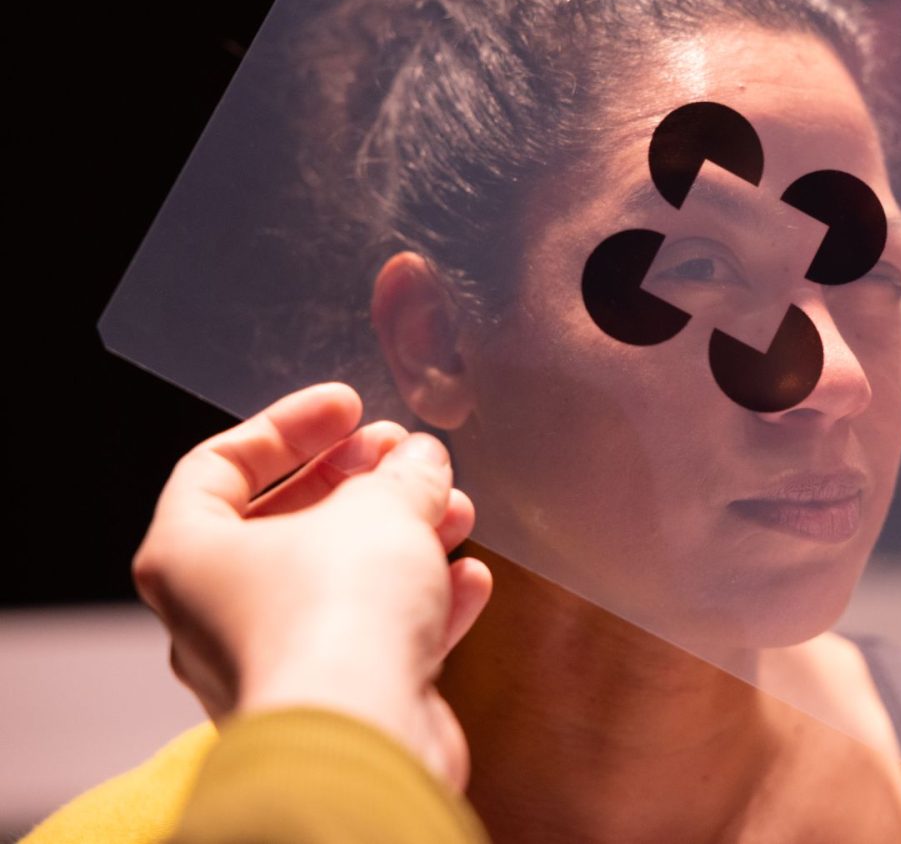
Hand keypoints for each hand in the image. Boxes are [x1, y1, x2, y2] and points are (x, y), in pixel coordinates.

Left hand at [132, 383, 492, 788]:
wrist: (361, 738)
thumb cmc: (336, 614)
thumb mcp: (379, 507)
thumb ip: (401, 473)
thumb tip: (421, 460)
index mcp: (188, 555)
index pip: (219, 466)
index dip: (289, 426)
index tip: (351, 406)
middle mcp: (216, 614)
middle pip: (287, 524)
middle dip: (360, 483)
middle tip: (409, 456)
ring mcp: (274, 664)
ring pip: (339, 582)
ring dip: (402, 540)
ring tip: (457, 511)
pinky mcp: (330, 705)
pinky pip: (374, 640)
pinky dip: (420, 606)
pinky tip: (469, 580)